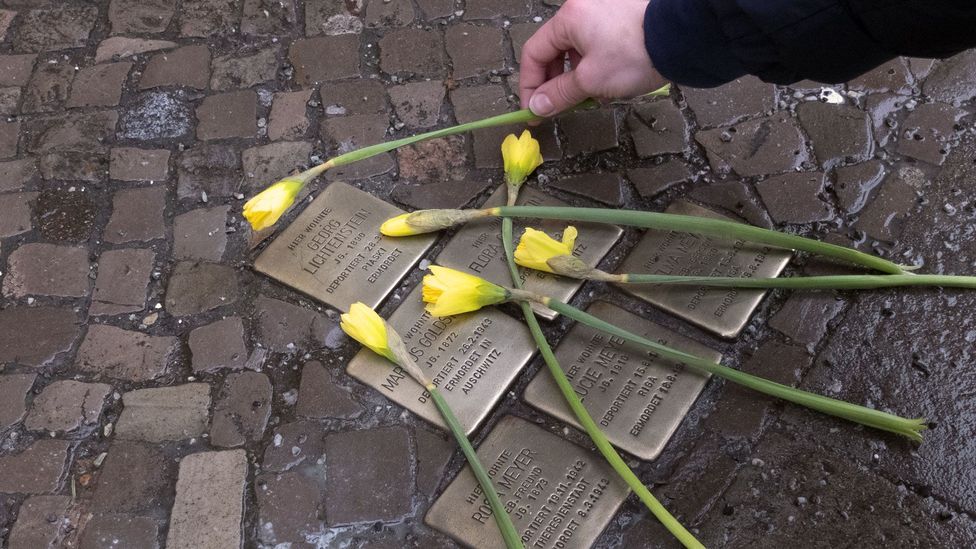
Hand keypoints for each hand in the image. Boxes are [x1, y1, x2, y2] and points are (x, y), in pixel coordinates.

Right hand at [519, 0, 666, 116]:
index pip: (534, 53)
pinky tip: (610, 81)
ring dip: (577, 75)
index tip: (535, 109)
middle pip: (555, 49)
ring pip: (578, 48)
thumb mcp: (590, 80)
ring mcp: (605, 9)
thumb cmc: (635, 54)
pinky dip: (596, 63)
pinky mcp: (623, 16)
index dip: (530, 85)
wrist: (682, 37)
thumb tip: (537, 106)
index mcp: (569, 18)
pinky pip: (598, 42)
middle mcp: (583, 7)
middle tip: (560, 106)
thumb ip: (559, 94)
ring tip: (591, 96)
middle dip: (556, 81)